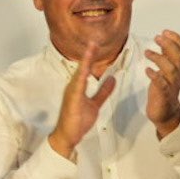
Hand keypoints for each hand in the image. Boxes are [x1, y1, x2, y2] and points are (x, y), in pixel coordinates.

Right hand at [48, 43, 116, 159]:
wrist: (67, 136)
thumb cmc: (77, 121)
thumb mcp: (95, 104)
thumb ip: (103, 92)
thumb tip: (112, 80)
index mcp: (78, 87)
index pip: (86, 69)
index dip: (91, 57)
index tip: (95, 45)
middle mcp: (73, 87)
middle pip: (82, 67)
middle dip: (88, 54)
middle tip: (94, 41)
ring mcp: (71, 93)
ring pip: (79, 73)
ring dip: (85, 61)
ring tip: (91, 49)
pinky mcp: (72, 100)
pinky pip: (77, 86)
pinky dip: (81, 77)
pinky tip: (85, 69)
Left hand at [144, 30, 179, 137]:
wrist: (165, 113)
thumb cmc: (164, 89)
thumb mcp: (167, 70)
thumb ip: (166, 56)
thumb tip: (163, 39)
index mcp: (179, 68)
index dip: (176, 39)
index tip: (165, 31)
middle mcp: (178, 75)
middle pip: (179, 57)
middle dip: (169, 45)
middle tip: (157, 37)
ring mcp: (171, 85)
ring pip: (171, 69)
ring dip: (159, 58)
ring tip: (147, 52)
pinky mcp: (163, 95)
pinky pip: (162, 85)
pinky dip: (155, 76)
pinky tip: (147, 70)